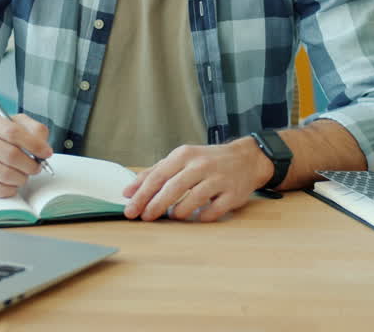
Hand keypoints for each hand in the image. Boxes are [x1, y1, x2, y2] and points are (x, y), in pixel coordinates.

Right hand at [0, 110, 53, 197]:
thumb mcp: (14, 123)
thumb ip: (34, 129)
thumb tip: (43, 148)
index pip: (13, 132)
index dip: (34, 144)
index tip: (46, 153)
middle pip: (10, 155)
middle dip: (30, 164)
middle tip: (36, 167)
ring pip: (5, 174)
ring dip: (22, 178)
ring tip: (23, 174)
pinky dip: (11, 189)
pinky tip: (11, 182)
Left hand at [122, 138, 271, 221]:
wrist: (245, 159)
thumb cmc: (206, 160)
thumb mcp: (180, 159)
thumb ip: (154, 173)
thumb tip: (128, 191)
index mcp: (184, 155)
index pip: (158, 176)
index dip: (142, 194)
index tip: (130, 208)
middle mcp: (201, 165)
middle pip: (174, 187)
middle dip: (156, 205)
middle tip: (144, 217)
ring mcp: (218, 179)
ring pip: (194, 198)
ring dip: (179, 211)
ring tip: (172, 215)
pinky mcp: (233, 194)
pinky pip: (214, 210)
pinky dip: (202, 217)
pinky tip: (195, 218)